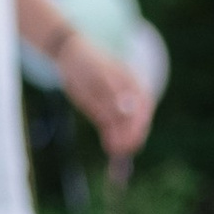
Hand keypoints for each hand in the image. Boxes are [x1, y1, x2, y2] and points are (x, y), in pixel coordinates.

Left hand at [56, 29, 154, 158]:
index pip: (143, 108)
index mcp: (134, 85)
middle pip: (137, 122)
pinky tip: (110, 148)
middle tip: (121, 151)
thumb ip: (113, 93)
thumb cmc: (86, 61)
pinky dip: (112, 141)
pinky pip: (113, 131)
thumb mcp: (98, 75)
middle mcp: (131, 98)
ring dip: (123, 144)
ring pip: (125, 129)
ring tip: (116, 157)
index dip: (139, 125)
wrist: (70, 56)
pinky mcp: (107, 115)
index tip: (131, 138)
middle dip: (131, 138)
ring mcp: (119, 107)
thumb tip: (126, 111)